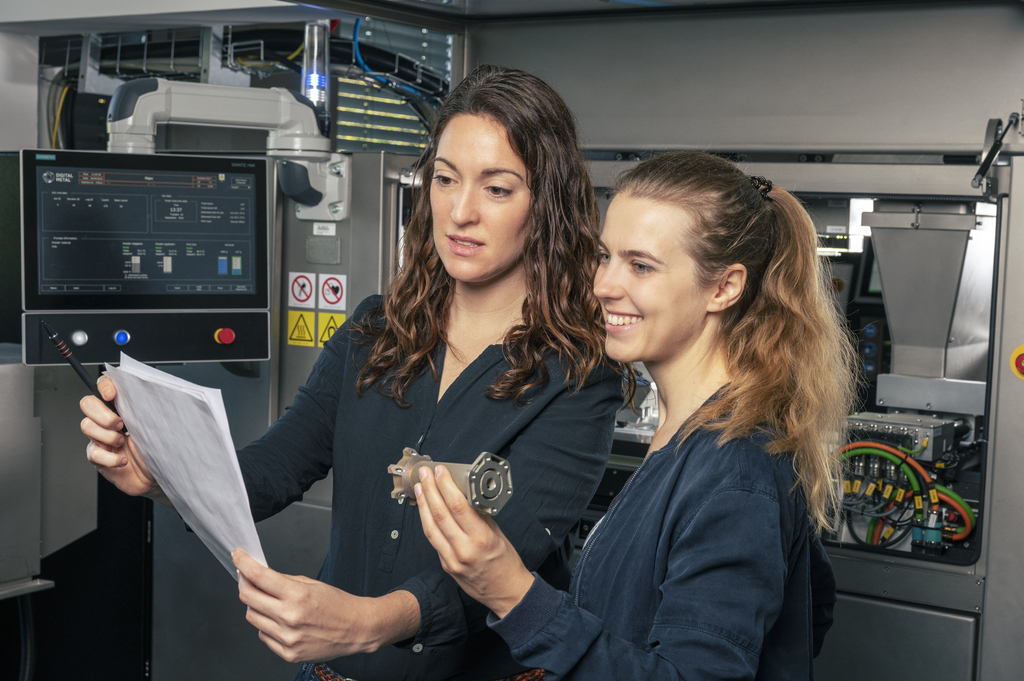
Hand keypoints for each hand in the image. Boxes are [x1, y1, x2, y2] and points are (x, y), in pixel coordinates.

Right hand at [80, 376, 168, 505]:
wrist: (156, 476)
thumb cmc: (156, 450)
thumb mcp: (154, 425)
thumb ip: (145, 409)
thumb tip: (146, 393)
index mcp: (121, 408)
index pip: (103, 387)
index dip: (103, 386)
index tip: (111, 394)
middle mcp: (107, 421)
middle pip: (87, 404)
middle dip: (102, 414)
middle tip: (120, 424)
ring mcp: (100, 438)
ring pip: (87, 426)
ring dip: (107, 435)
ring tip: (123, 443)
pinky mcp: (98, 457)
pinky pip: (93, 453)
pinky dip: (110, 458)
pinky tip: (122, 460)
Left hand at [232, 550, 419, 662]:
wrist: (357, 629)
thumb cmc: (338, 604)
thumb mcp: (312, 584)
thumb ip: (283, 580)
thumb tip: (259, 575)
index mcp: (297, 595)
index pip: (259, 577)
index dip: (244, 564)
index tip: (238, 557)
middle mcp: (290, 617)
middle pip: (248, 598)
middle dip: (244, 583)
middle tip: (246, 578)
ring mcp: (288, 638)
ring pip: (252, 618)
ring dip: (255, 606)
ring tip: (270, 602)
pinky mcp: (288, 653)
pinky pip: (263, 636)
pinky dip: (267, 625)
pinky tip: (281, 621)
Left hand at [414, 465, 534, 618]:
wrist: (507, 593)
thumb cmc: (507, 563)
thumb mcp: (499, 534)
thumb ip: (480, 516)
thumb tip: (464, 495)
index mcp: (481, 538)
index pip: (458, 506)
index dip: (446, 486)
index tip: (440, 471)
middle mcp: (464, 549)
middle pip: (440, 514)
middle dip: (429, 490)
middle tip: (424, 474)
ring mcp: (452, 560)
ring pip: (431, 528)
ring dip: (423, 505)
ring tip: (419, 488)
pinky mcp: (447, 567)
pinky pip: (434, 541)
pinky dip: (428, 523)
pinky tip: (425, 510)